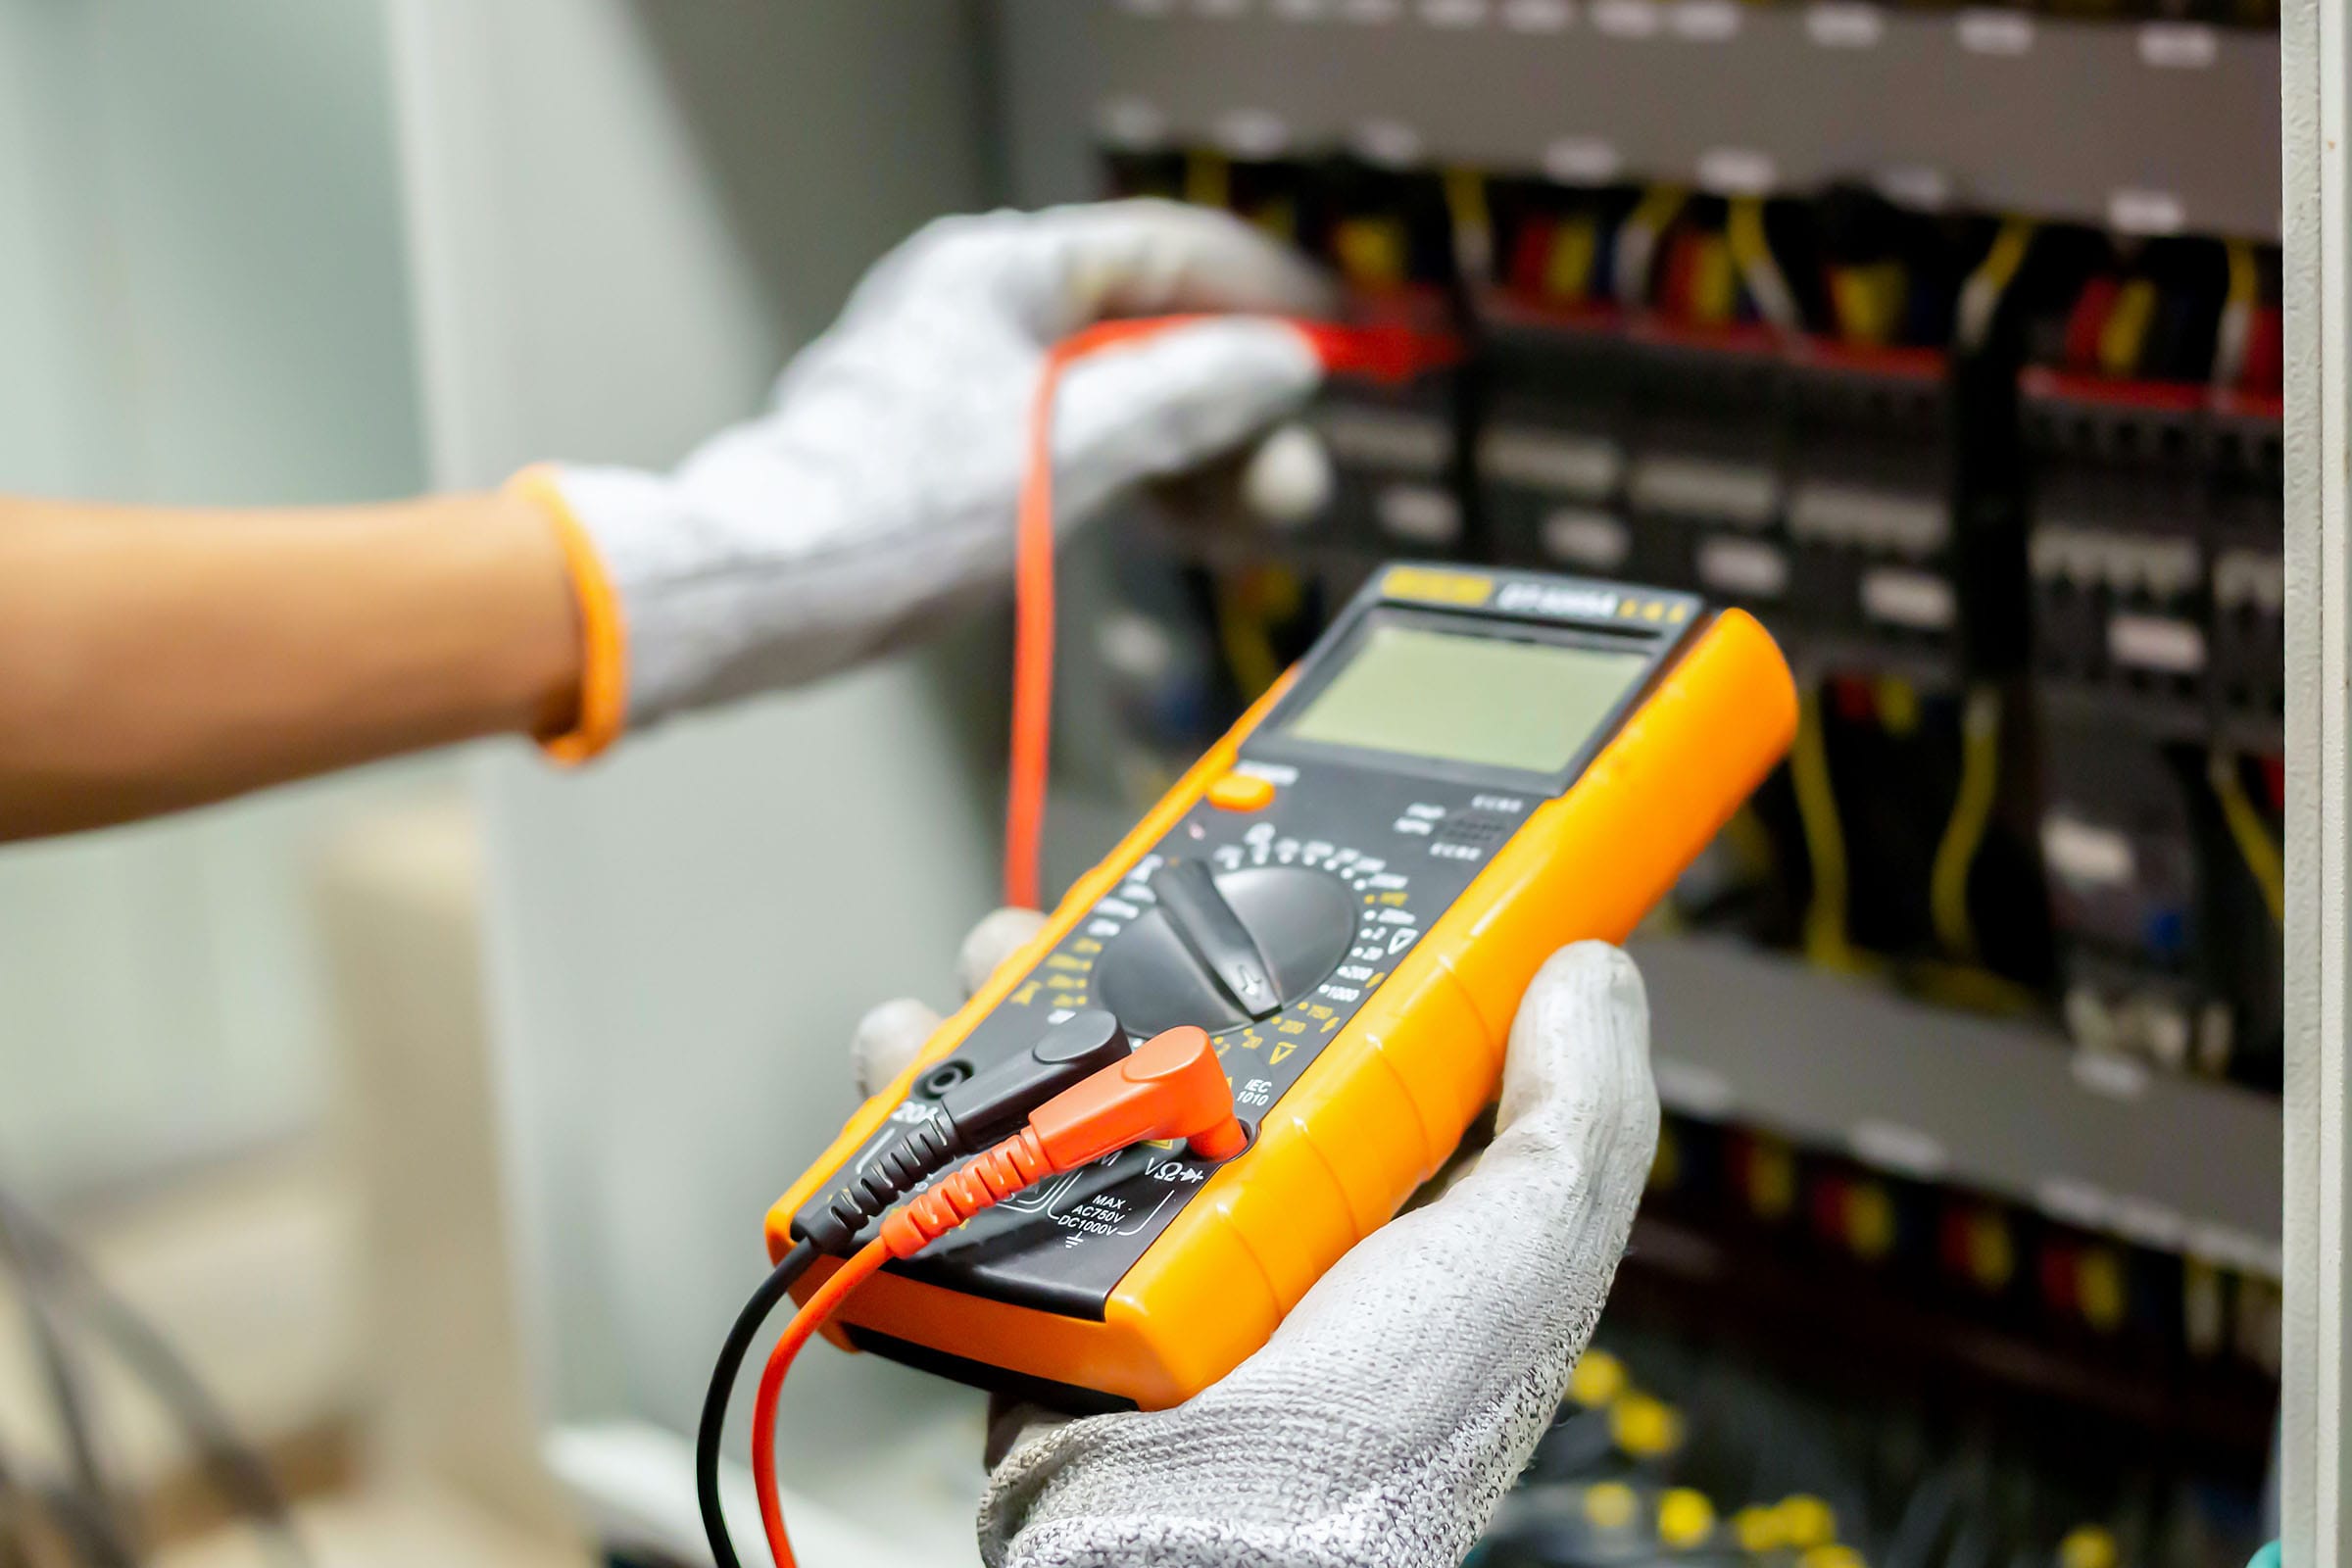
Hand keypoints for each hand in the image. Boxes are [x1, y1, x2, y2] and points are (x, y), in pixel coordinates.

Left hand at [548, 201, 1330, 729]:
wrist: (763, 590)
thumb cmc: (885, 511)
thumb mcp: (1070, 445)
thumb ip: (1186, 395)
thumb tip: (1275, 362)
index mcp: (1001, 271)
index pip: (1168, 251)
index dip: (1264, 296)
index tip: (1336, 341)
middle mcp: (984, 310)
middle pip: (1151, 333)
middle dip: (1234, 407)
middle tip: (1288, 477)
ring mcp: (970, 382)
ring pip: (1121, 400)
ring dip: (1195, 457)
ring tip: (1247, 518)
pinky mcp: (961, 453)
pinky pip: (1080, 446)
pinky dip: (1139, 481)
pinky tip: (1182, 526)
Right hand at [852, 926, 1659, 1567]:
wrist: (1201, 1560)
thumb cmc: (1373, 1440)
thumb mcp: (1522, 1257)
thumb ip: (1577, 1116)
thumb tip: (1594, 970)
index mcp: (1369, 1189)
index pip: (1343, 1017)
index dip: (1317, 923)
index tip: (1284, 844)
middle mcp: (1248, 1201)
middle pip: (1181, 1021)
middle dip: (1136, 937)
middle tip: (1110, 889)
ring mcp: (1133, 1239)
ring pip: (1061, 1072)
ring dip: (1011, 996)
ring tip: (995, 957)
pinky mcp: (1030, 1275)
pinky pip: (967, 1161)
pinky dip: (919, 1097)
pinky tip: (910, 1051)